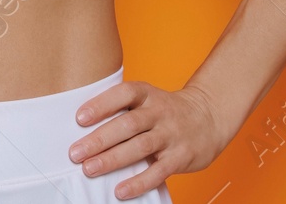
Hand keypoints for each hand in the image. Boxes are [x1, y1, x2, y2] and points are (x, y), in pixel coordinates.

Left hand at [67, 80, 231, 199]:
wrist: (209, 117)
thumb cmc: (166, 110)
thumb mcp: (148, 99)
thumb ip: (123, 109)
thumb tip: (83, 129)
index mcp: (148, 94)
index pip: (124, 94)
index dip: (101, 104)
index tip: (79, 118)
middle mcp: (160, 112)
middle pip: (128, 124)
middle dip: (99, 139)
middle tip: (75, 153)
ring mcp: (171, 135)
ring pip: (140, 147)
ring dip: (112, 159)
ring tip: (90, 168)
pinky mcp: (180, 157)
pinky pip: (158, 172)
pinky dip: (138, 182)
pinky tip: (120, 190)